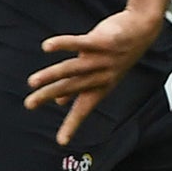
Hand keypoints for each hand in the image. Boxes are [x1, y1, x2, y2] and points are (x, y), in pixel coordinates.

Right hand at [24, 8, 161, 143]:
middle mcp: (102, 75)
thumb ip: (80, 87)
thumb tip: (60, 102)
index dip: (72, 125)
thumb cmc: (117, 53)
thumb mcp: (100, 73)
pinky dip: (63, 44)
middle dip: (49, 95)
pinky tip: (46, 47)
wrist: (142, 28)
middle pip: (72, 87)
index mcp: (101, 86)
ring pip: (73, 68)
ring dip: (52, 75)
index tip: (61, 142)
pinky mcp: (103, 40)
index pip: (84, 109)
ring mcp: (103, 58)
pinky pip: (80, 43)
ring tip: (31, 82)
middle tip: (28, 104)